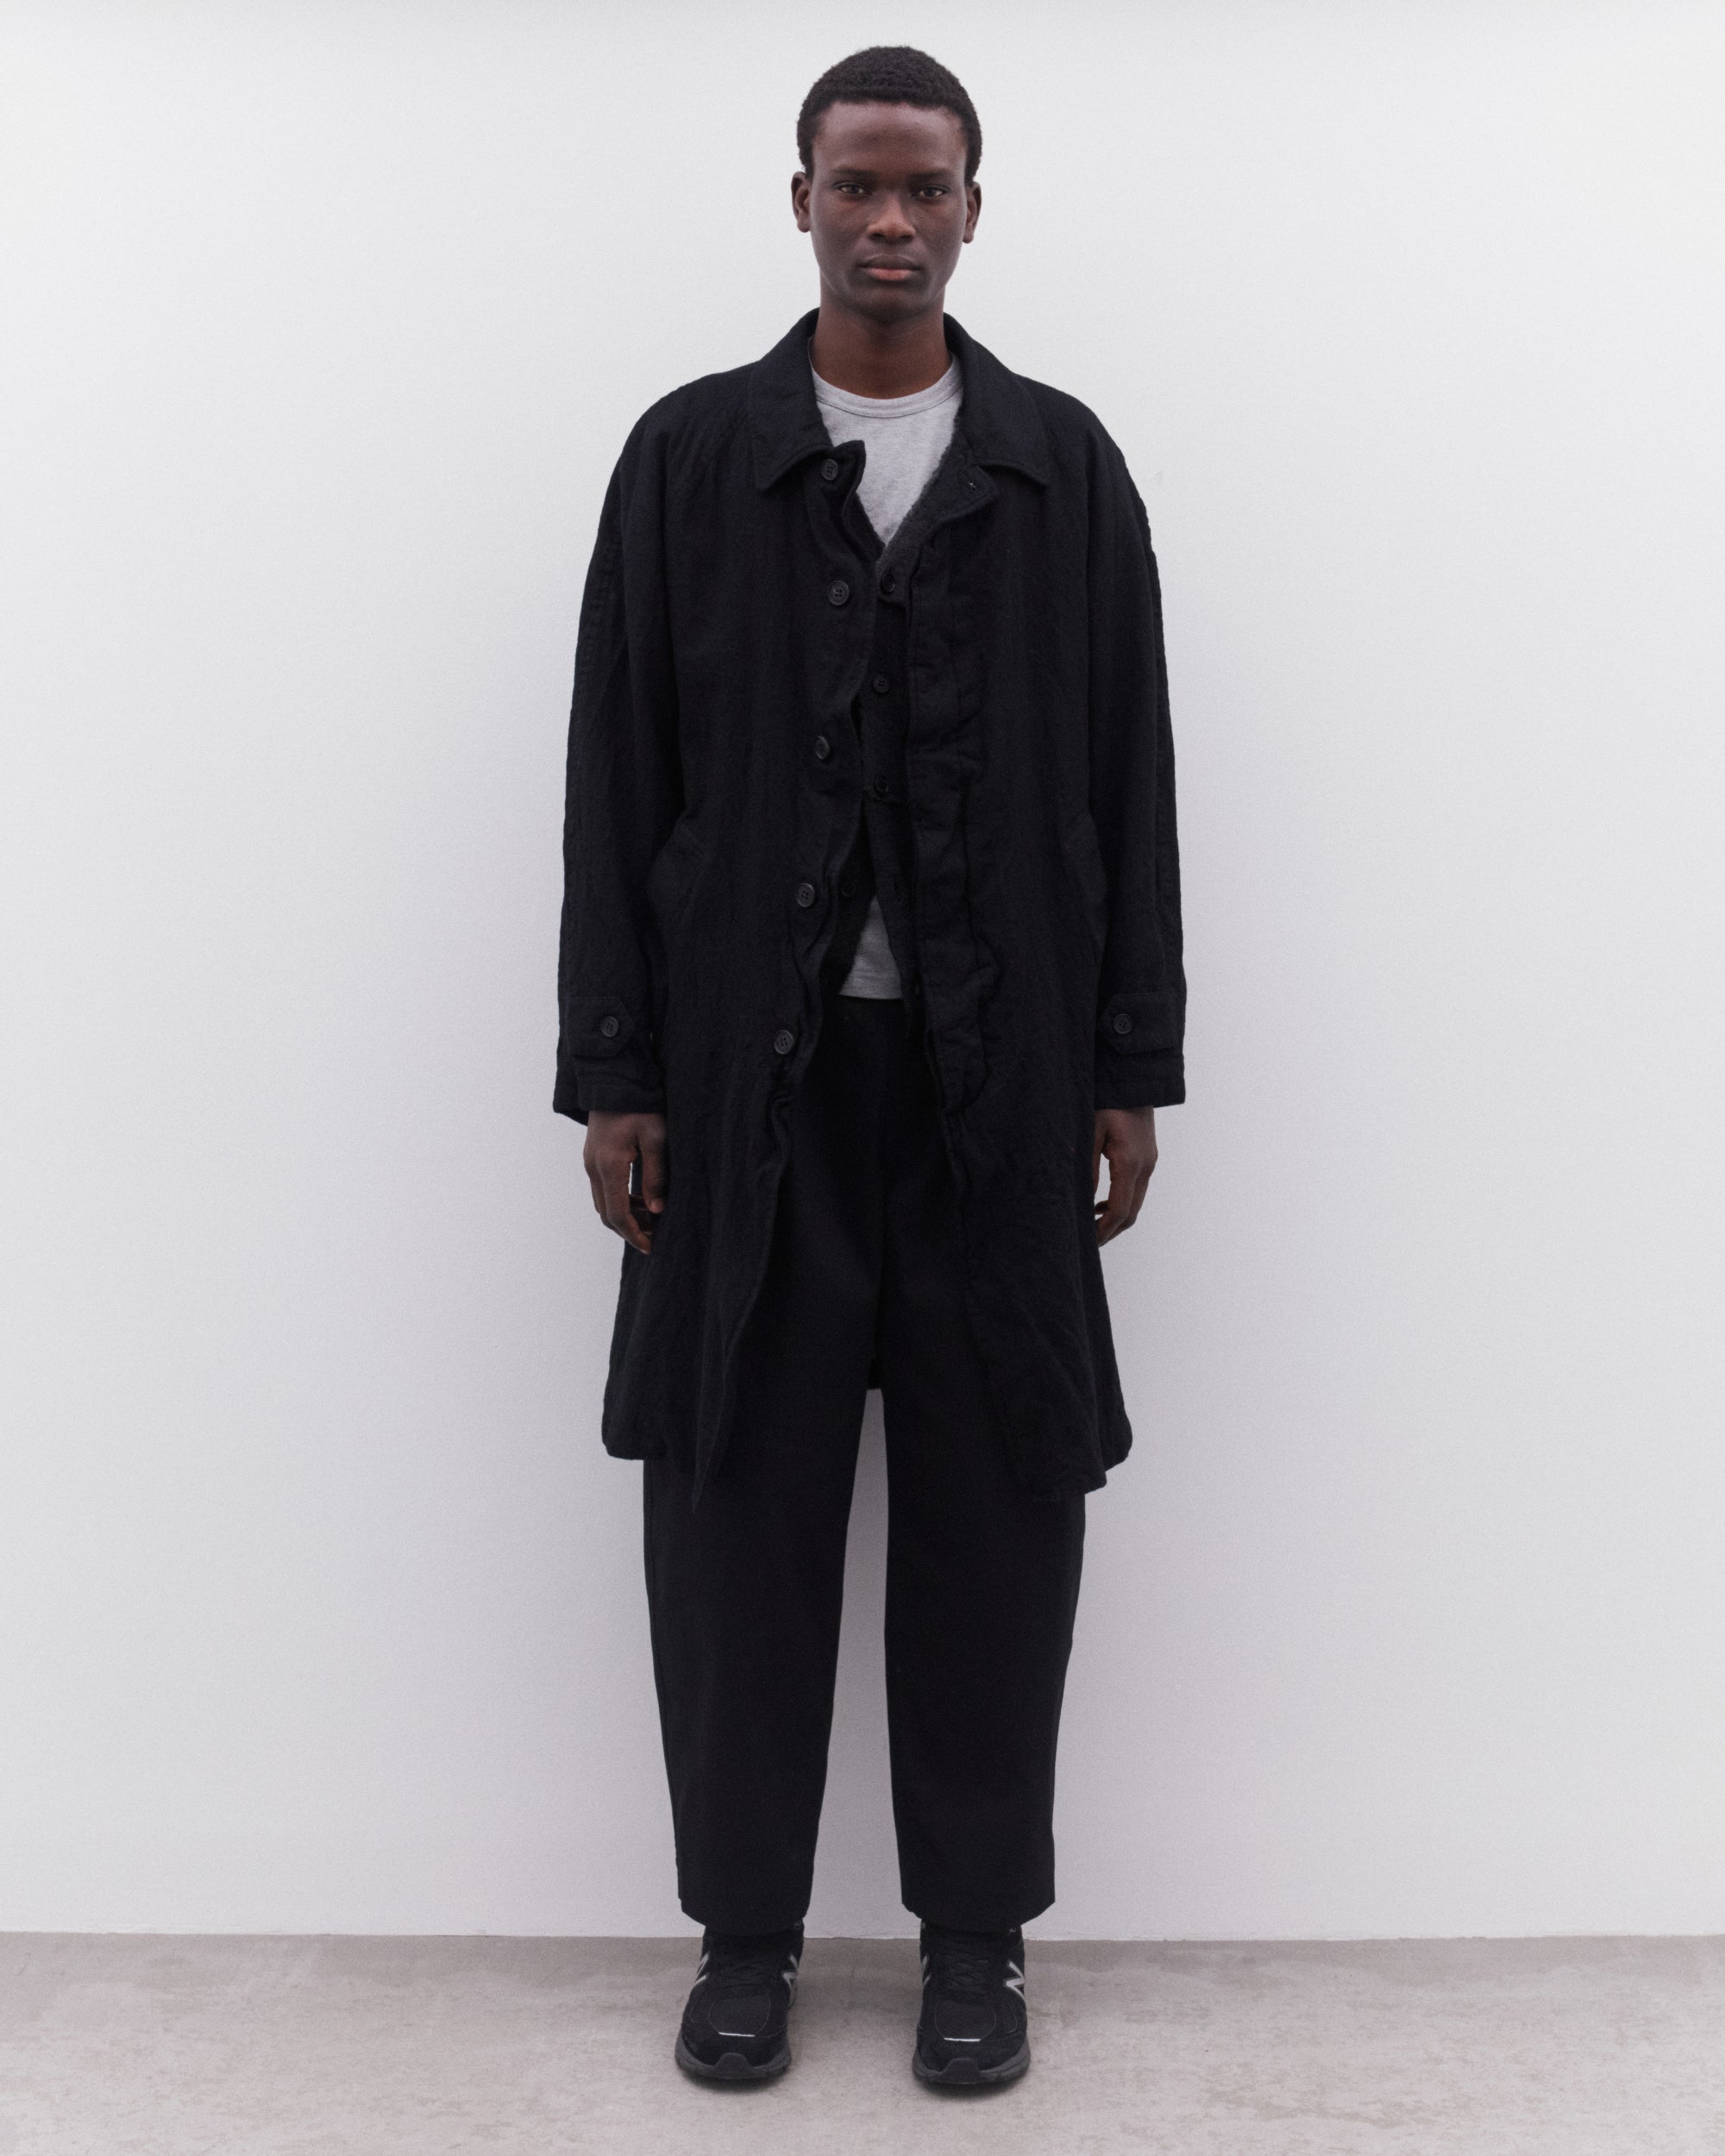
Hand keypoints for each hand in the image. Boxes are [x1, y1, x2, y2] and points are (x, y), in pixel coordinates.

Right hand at [584, 1110, 667, 1254]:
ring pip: (602, 1203)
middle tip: (655, 1236)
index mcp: (609, 1166)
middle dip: (630, 1230)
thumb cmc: (641, 1106)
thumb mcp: (656, 1138)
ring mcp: (590, 1162)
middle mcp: (593, 1168)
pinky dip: (619, 1201)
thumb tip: (656, 1211)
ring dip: (625, 1216)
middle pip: (606, 1214)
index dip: (634, 1235)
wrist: (615, 1080)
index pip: (618, 1215)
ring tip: (652, 1218)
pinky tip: (641, 1199)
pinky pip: (602, 1189)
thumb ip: (656, 1176)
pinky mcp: (592, 1157)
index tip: (651, 1247)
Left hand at [1092, 1106, 1156, 1243]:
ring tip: (1092, 1225)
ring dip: (1117, 1218)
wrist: (1134, 1078)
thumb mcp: (1090, 1132)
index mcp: (1130, 1163)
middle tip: (1089, 1242)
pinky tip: (1102, 1202)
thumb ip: (1087, 1168)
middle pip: (1132, 1213)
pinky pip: (1137, 1188)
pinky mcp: (1148, 1156)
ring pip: (1136, 1202)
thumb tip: (1082, 1201)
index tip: (1088, 1243)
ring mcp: (1150, 1162)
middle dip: (1111, 1231)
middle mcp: (1145, 1166)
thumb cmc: (1108, 1101)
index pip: (1120, 1210)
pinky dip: (1122, 1202)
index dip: (1104, 1230)